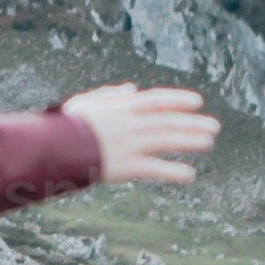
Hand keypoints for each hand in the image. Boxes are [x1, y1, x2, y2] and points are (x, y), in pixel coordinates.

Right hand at [64, 81, 213, 186]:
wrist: (49, 147)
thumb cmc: (63, 125)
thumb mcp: (84, 103)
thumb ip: (109, 95)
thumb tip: (131, 89)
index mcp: (119, 107)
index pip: (156, 100)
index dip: (178, 100)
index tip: (197, 102)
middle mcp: (128, 123)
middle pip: (167, 120)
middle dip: (192, 123)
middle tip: (214, 127)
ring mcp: (127, 144)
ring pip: (165, 140)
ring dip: (189, 140)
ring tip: (208, 143)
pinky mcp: (122, 166)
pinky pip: (152, 168)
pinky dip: (171, 171)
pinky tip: (189, 174)